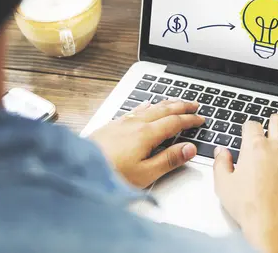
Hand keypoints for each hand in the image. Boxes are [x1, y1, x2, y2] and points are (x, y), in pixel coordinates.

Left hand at [89, 99, 203, 187]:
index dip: (190, 120)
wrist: (76, 170)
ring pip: (150, 107)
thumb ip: (169, 160)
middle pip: (164, 109)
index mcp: (147, 134)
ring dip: (167, 103)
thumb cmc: (109, 175)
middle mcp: (135, 124)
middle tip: (195, 104)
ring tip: (176, 101)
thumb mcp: (145, 174)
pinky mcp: (111, 125)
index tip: (201, 119)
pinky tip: (146, 105)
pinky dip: (148, 105)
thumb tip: (190, 148)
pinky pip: (136, 109)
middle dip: (181, 106)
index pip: (175, 122)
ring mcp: (122, 123)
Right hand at [214, 116, 277, 252]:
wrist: (276, 228)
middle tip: (272, 121)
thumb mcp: (224, 187)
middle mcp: (276, 148)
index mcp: (254, 148)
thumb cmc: (251, 210)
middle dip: (273, 120)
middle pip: (277, 123)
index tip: (248, 130)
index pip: (252, 126)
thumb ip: (221, 164)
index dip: (248, 127)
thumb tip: (221, 152)